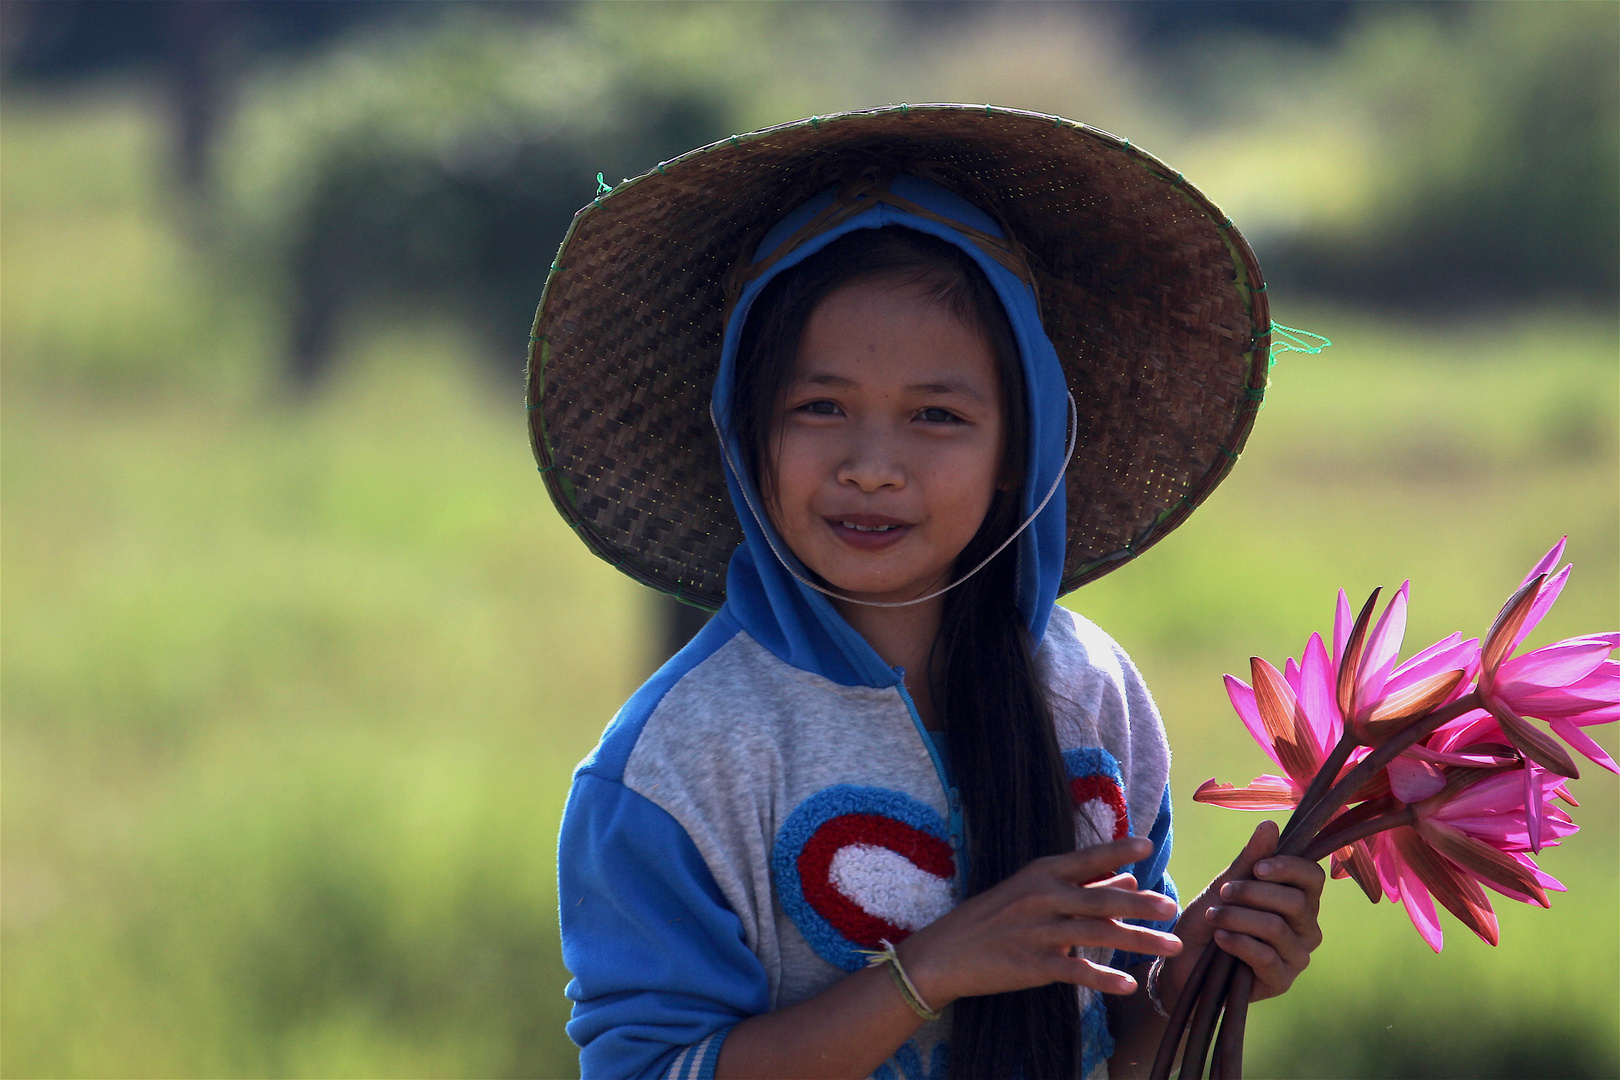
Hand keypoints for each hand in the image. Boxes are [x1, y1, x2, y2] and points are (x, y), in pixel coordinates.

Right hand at [896, 838, 1181, 1007]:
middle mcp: (1041, 898)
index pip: (1085, 859)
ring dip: (1138, 941)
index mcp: (1041, 874)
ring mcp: (1037, 932)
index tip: (1147, 845)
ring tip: (1171, 946)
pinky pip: (1075, 970)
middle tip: (1171, 908)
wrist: (946, 952)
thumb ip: (1084, 884)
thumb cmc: (993, 917)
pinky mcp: (1033, 965)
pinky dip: (1103, 978)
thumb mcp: (1033, 890)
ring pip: (1096, 934)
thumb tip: (1128, 877)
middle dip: (1139, 905)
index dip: (1116, 851)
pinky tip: (1128, 984)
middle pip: (1099, 899)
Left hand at [1165, 820, 1324, 1003]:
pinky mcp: (1281, 981)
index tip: (1257, 868)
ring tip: (1213, 916)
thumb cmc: (1211, 919)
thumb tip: (1270, 824)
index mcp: (1299, 900)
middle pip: (1296, 902)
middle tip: (1223, 893)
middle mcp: (1306, 929)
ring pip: (1276, 927)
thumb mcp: (1225, 884)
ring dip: (1237, 917)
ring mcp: (1296, 957)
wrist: (1184, 960)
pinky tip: (1219, 939)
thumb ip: (1250, 859)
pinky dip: (1237, 942)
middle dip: (1252, 892)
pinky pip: (1265, 956)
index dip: (1288, 868)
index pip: (1313, 877)